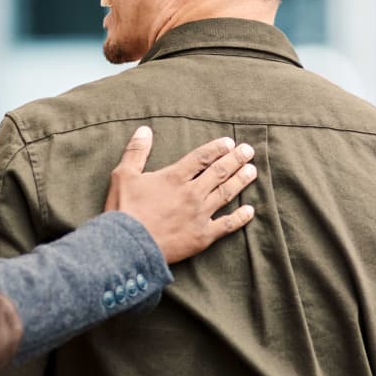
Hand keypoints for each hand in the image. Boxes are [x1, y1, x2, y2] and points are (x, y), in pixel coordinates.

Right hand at [104, 127, 256, 264]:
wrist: (127, 246)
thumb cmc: (124, 210)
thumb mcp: (123, 175)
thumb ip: (136, 151)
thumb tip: (145, 130)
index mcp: (174, 177)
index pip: (201, 158)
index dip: (216, 148)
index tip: (229, 143)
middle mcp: (192, 193)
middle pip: (218, 172)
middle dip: (235, 160)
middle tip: (248, 150)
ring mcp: (200, 215)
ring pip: (226, 193)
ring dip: (240, 181)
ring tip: (252, 171)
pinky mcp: (202, 236)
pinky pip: (227, 225)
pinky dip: (240, 217)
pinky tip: (250, 210)